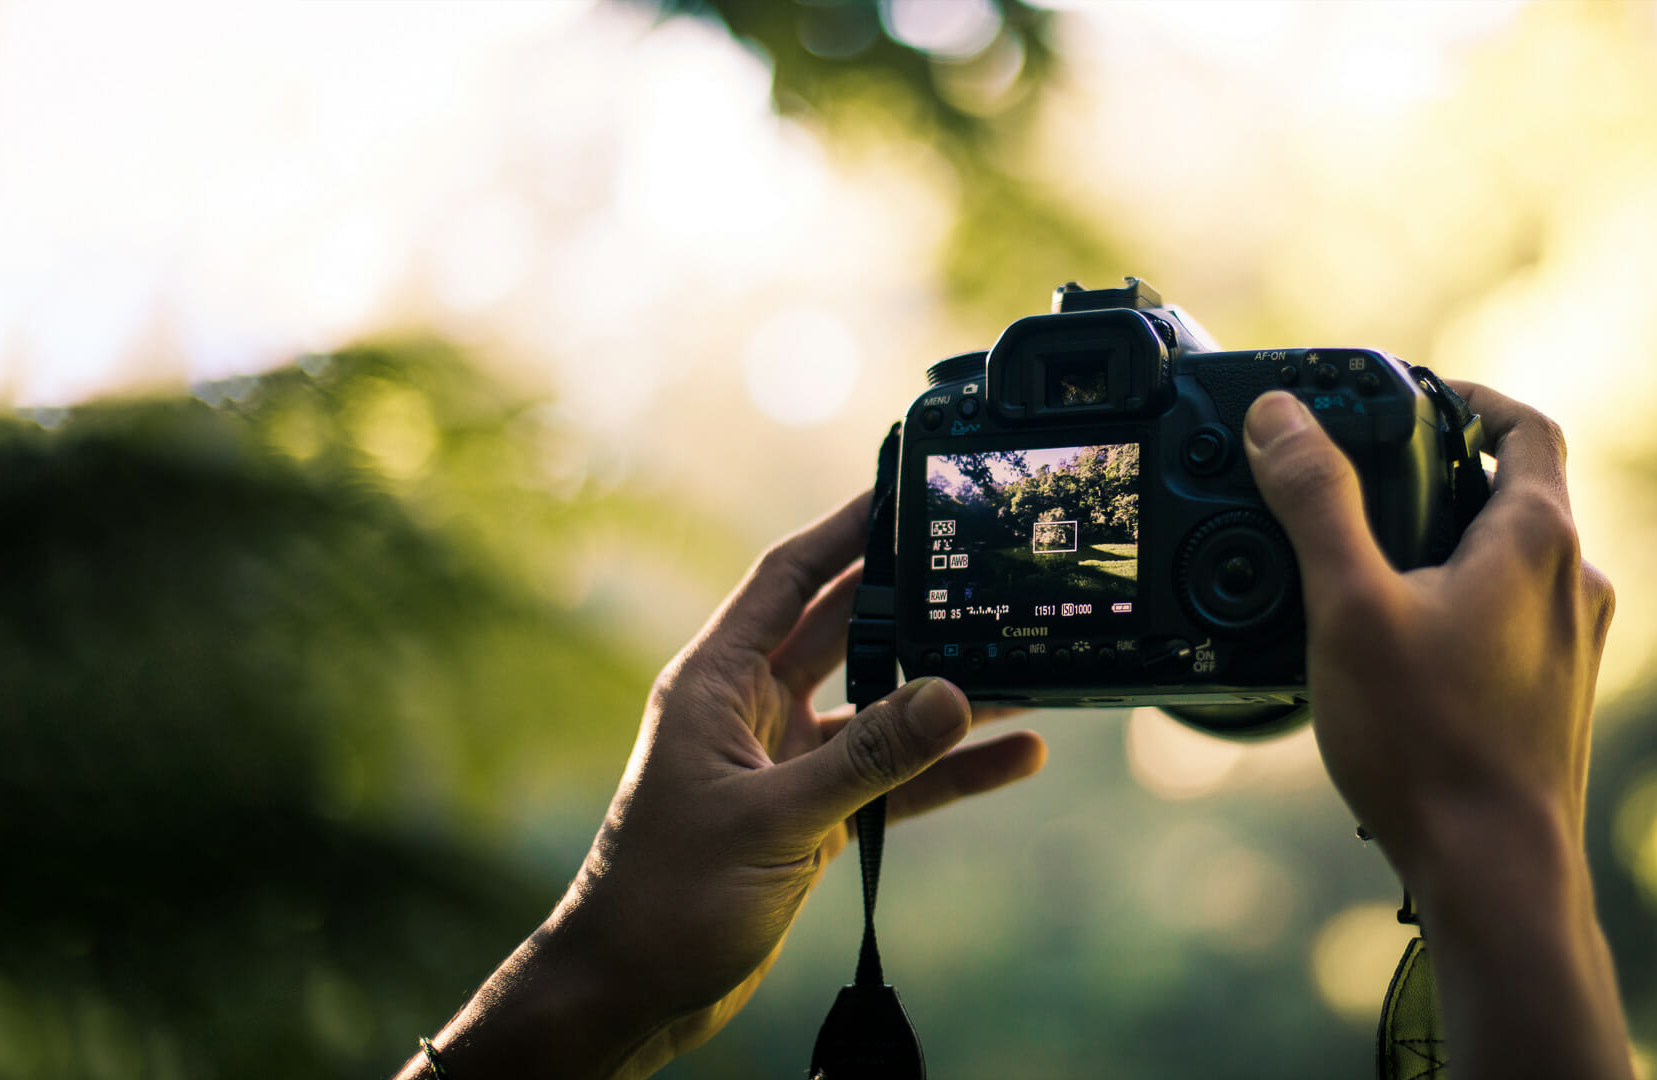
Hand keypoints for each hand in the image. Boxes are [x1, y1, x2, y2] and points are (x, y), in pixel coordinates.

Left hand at [401, 493, 1045, 1079]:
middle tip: (981, 567)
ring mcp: (785, 762)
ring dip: (944, 693)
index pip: (787, 578)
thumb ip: (868, 760)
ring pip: (880, 708)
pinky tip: (1012, 757)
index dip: (843, 530)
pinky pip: (893, 778)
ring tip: (1024, 664)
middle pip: (845, 631)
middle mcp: (751, 710)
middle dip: (911, 603)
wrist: (632, 990)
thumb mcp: (774, 820)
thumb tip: (953, 696)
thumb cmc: (665, 898)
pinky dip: (947, 770)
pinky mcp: (812, 815)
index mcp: (717, 682)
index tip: (902, 491)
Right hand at [1242, 383, 1630, 1078]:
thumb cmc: (1429, 742)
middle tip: (1363, 480)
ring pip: (1511, 560)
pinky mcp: (1554, 697)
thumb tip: (1278, 416)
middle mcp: (1572, 583)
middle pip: (1516, 490)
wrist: (1494, 871)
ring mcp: (1571, 646)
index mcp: (1538, 539)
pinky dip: (1458, 604)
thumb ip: (1314, 501)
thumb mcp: (1348, 605)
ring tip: (1365, 565)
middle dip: (1439, 474)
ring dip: (1447, 543)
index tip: (1411, 398)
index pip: (1526, 425)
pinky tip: (1396, 645)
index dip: (1469, 396)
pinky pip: (1508, 620)